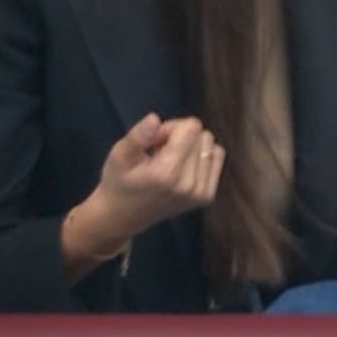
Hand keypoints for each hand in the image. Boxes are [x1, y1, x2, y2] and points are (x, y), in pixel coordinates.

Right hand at [72, 114, 224, 255]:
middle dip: (181, 136)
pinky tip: (181, 167)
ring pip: (211, 145)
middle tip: (159, 152)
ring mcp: (200, 193)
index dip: (170, 128)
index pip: (191, 127)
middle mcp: (189, 185)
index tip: (154, 142)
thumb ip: (137, 136)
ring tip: (169, 161)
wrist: (122, 217)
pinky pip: (217, 158)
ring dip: (191, 147)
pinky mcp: (207, 197)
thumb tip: (155, 118)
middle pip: (202, 135)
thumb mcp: (119, 156)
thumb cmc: (118, 182)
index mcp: (167, 173)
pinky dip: (201, 157)